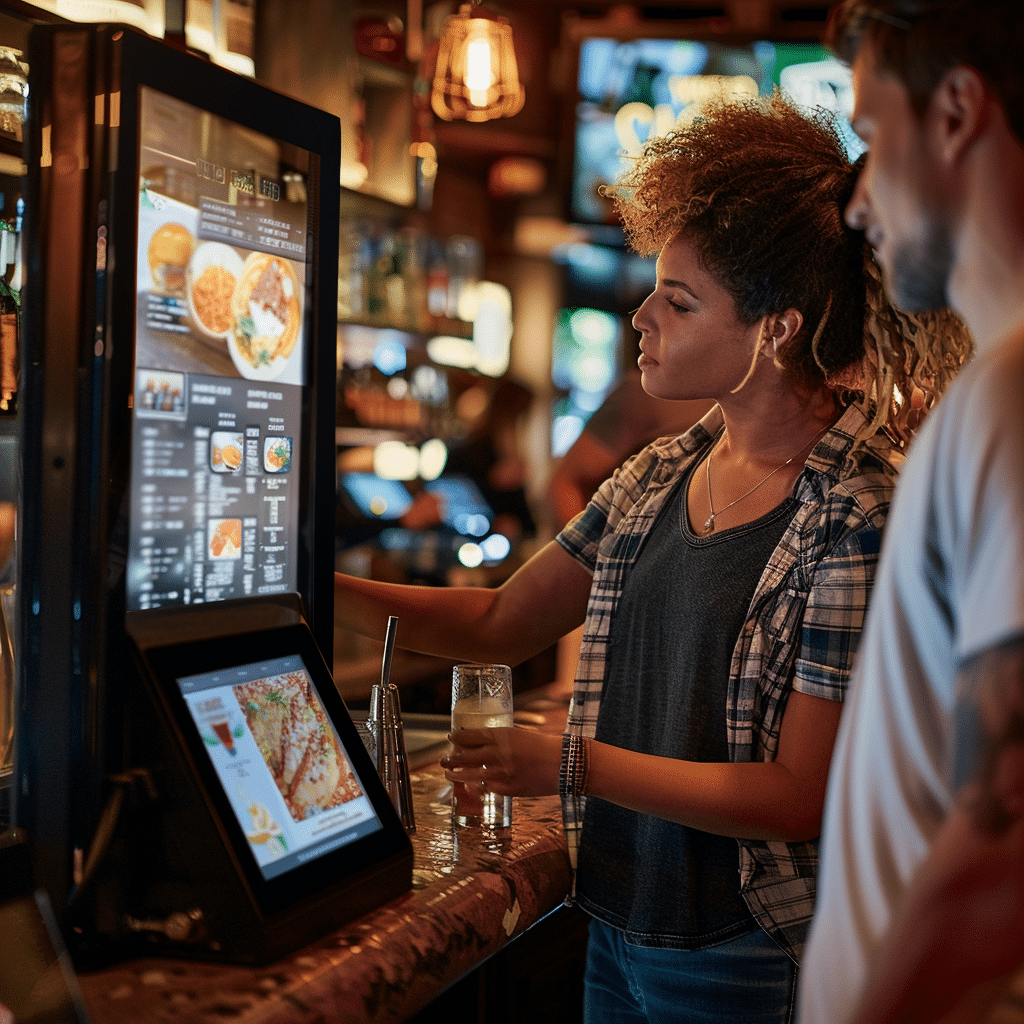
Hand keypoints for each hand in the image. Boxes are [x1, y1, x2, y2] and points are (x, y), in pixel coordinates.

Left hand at [441, 727, 561, 796]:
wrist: (563, 764)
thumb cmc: (543, 746)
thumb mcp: (520, 734)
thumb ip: (501, 739)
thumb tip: (481, 743)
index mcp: (502, 735)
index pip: (471, 735)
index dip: (457, 737)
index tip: (450, 737)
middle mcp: (499, 753)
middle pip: (465, 756)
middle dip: (450, 758)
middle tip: (443, 760)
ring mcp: (502, 773)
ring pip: (470, 775)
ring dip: (456, 775)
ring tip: (449, 774)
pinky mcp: (508, 789)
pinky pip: (486, 788)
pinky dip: (477, 786)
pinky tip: (471, 786)